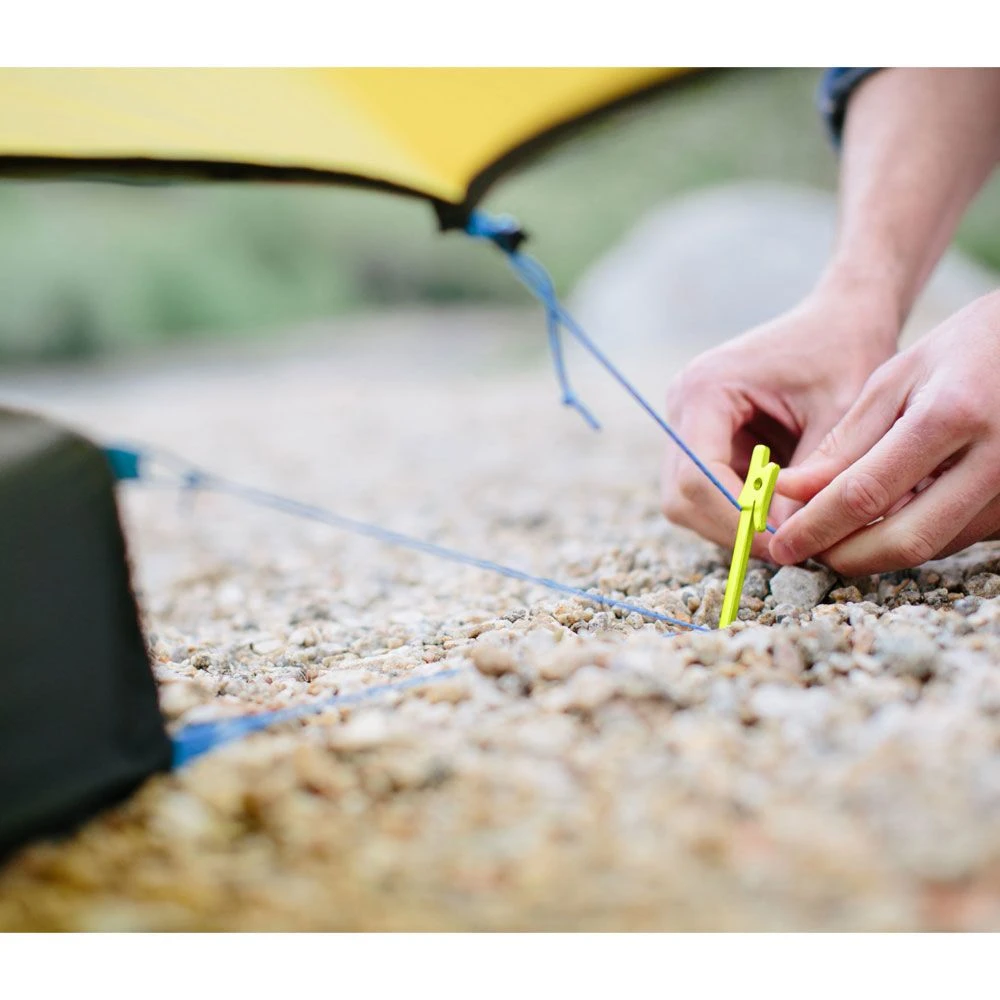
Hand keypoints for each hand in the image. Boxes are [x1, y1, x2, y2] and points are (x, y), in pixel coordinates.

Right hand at [662, 285, 897, 558]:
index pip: (696, 475)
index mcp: (705, 389)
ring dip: (736, 525)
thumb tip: (792, 542)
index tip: (786, 544)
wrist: (842, 317)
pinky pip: (709, 495)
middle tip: (790, 548)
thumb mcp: (842, 413)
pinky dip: (742, 513)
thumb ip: (813, 478)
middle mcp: (683, 407)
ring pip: (689, 503)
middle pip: (681, 497)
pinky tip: (784, 512)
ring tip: (793, 530)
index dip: (735, 519)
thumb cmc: (846, 351)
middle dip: (731, 529)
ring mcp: (688, 426)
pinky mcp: (704, 441)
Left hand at [770, 290, 999, 574]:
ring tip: (832, 535)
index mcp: (951, 416)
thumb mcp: (897, 378)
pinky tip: (880, 523)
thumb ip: (845, 441)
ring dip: (875, 552)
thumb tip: (792, 491)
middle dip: (844, 556)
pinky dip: (910, 536)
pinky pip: (956, 538)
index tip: (781, 545)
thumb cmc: (966, 349)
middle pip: (906, 540)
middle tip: (804, 554)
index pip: (866, 493)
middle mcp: (994, 461)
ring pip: (932, 548)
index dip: (816, 526)